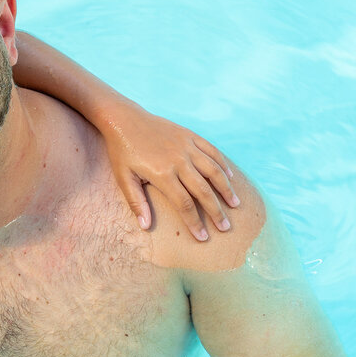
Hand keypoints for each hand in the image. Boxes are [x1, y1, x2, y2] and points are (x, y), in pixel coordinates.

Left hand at [104, 105, 239, 239]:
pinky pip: (212, 151)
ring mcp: (186, 146)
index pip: (184, 204)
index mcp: (162, 173)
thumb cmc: (122, 151)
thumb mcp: (123, 177)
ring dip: (226, 189)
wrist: (124, 119)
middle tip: (225, 228)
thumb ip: (136, 202)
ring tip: (234, 204)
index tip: (203, 237)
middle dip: (216, 211)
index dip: (194, 222)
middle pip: (203, 191)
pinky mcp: (190, 136)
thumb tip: (146, 226)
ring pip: (214, 171)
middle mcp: (178, 160)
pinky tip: (230, 178)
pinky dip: (223, 164)